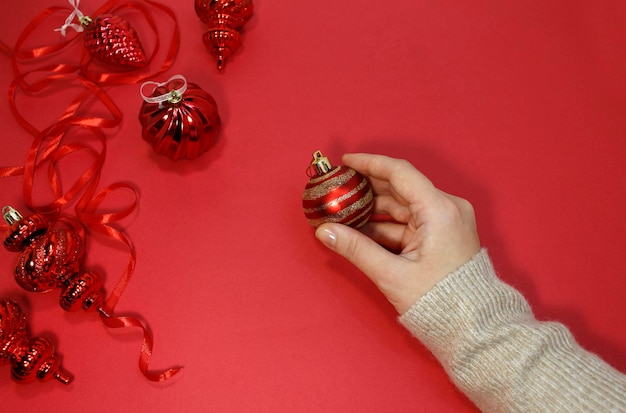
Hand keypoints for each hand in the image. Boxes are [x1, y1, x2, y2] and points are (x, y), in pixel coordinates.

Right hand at [315, 153, 480, 313]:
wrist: (473, 327)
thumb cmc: (440, 302)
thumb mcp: (392, 274)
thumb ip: (355, 248)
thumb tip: (325, 232)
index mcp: (439, 210)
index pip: (400, 173)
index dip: (370, 164)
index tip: (345, 162)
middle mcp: (446, 209)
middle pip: (399, 188)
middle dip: (366, 189)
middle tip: (338, 188)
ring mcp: (445, 221)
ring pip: (401, 207)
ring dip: (372, 210)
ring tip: (342, 213)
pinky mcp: (441, 234)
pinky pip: (407, 223)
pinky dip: (384, 226)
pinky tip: (359, 230)